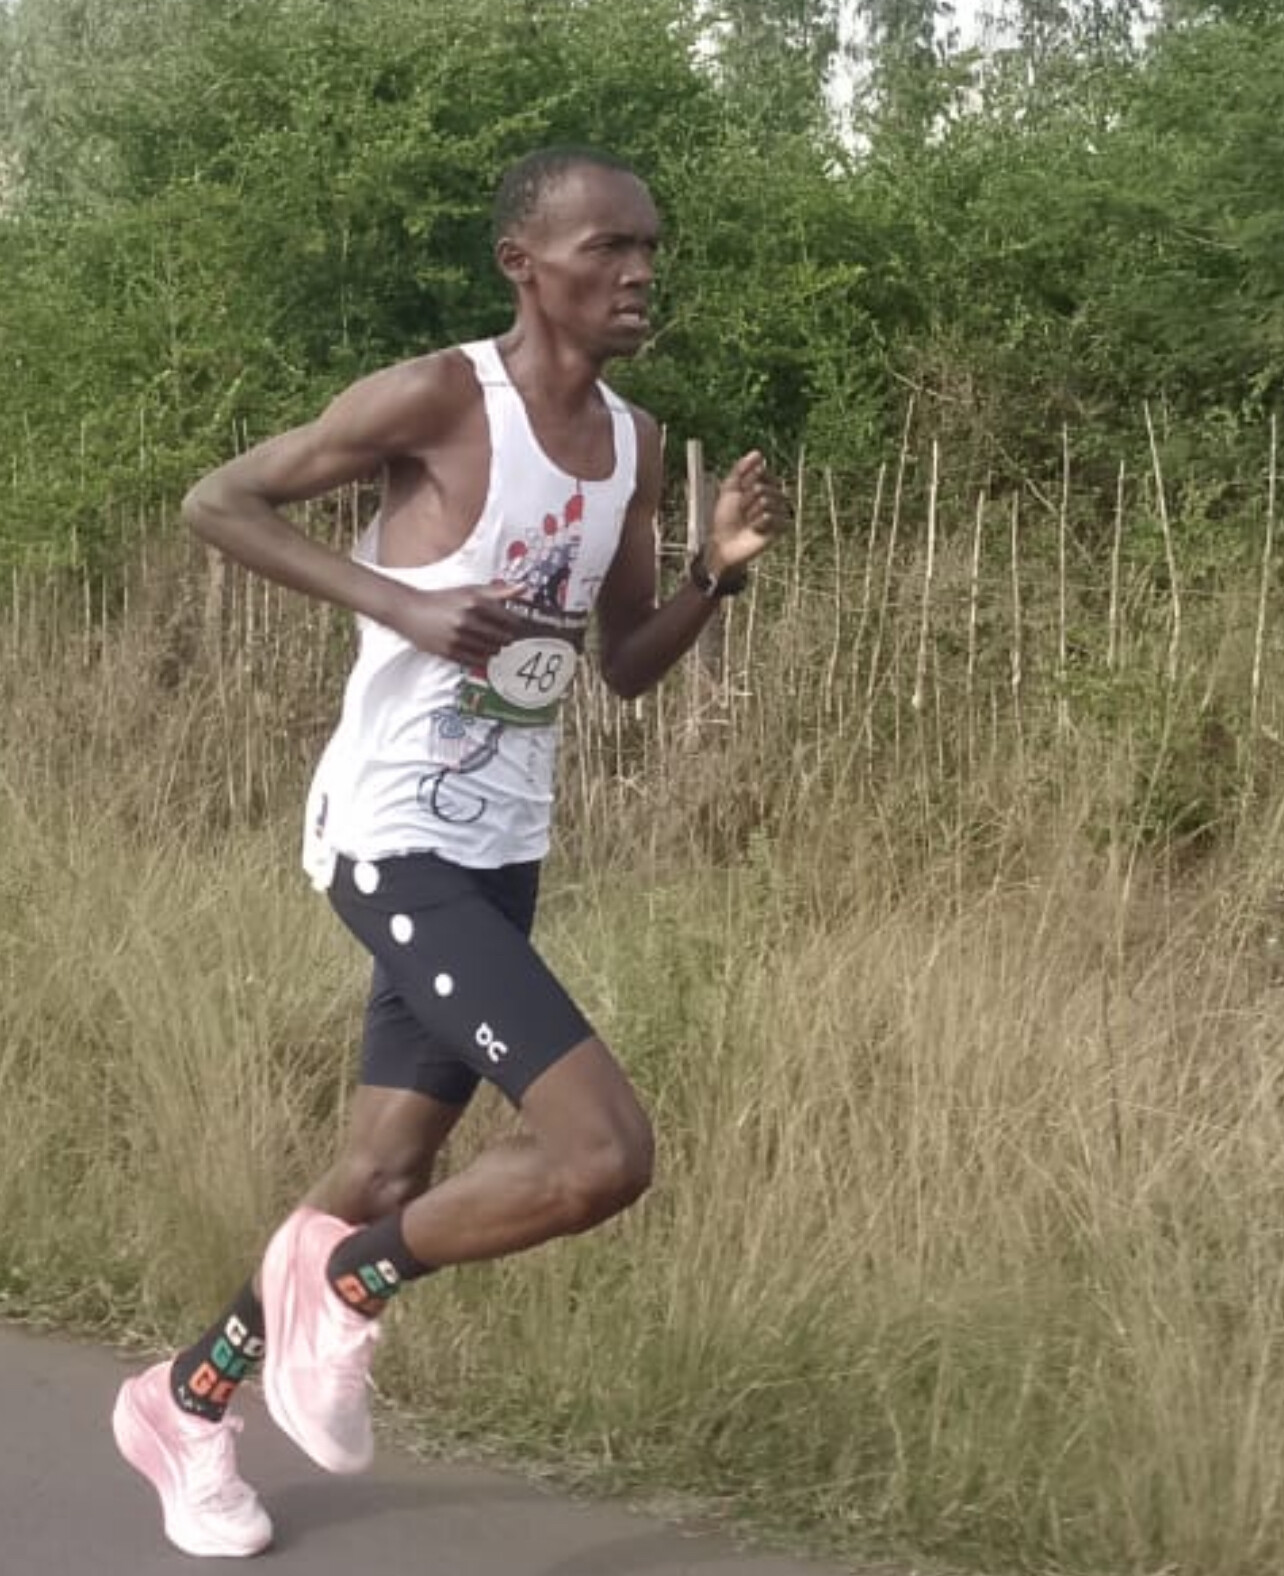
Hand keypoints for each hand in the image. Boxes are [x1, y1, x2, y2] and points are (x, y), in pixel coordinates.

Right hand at [389, 581, 523, 665]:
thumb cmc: (443, 599)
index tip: (522, 628)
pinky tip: (483, 653)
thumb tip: (524, 588)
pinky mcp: (449, 652)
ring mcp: (458, 637)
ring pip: (491, 651)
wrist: (410, 611)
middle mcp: (468, 620)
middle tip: (509, 638)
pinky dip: (483, 659)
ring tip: (495, 644)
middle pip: (502, 637)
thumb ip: (498, 591)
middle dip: (508, 638)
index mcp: (475, 602)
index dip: (518, 626)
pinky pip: (476, 661)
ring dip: (496, 649)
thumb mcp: (470, 590)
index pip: (509, 620)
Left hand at [705, 452, 790, 577]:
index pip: (761, 471)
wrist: (724, 542)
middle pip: (762, 487)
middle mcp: (772, 495)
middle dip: (746, 499)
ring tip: (747, 522)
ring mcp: (778, 511)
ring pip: (767, 501)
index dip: (746, 482)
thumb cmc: (725, 517)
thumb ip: (740, 469)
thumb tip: (758, 451)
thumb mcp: (729, 488)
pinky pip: (771, 517)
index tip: (738, 492)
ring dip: (751, 512)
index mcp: (762, 484)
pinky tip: (755, 530)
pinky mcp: (780, 527)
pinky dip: (758, 523)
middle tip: (741, 512)